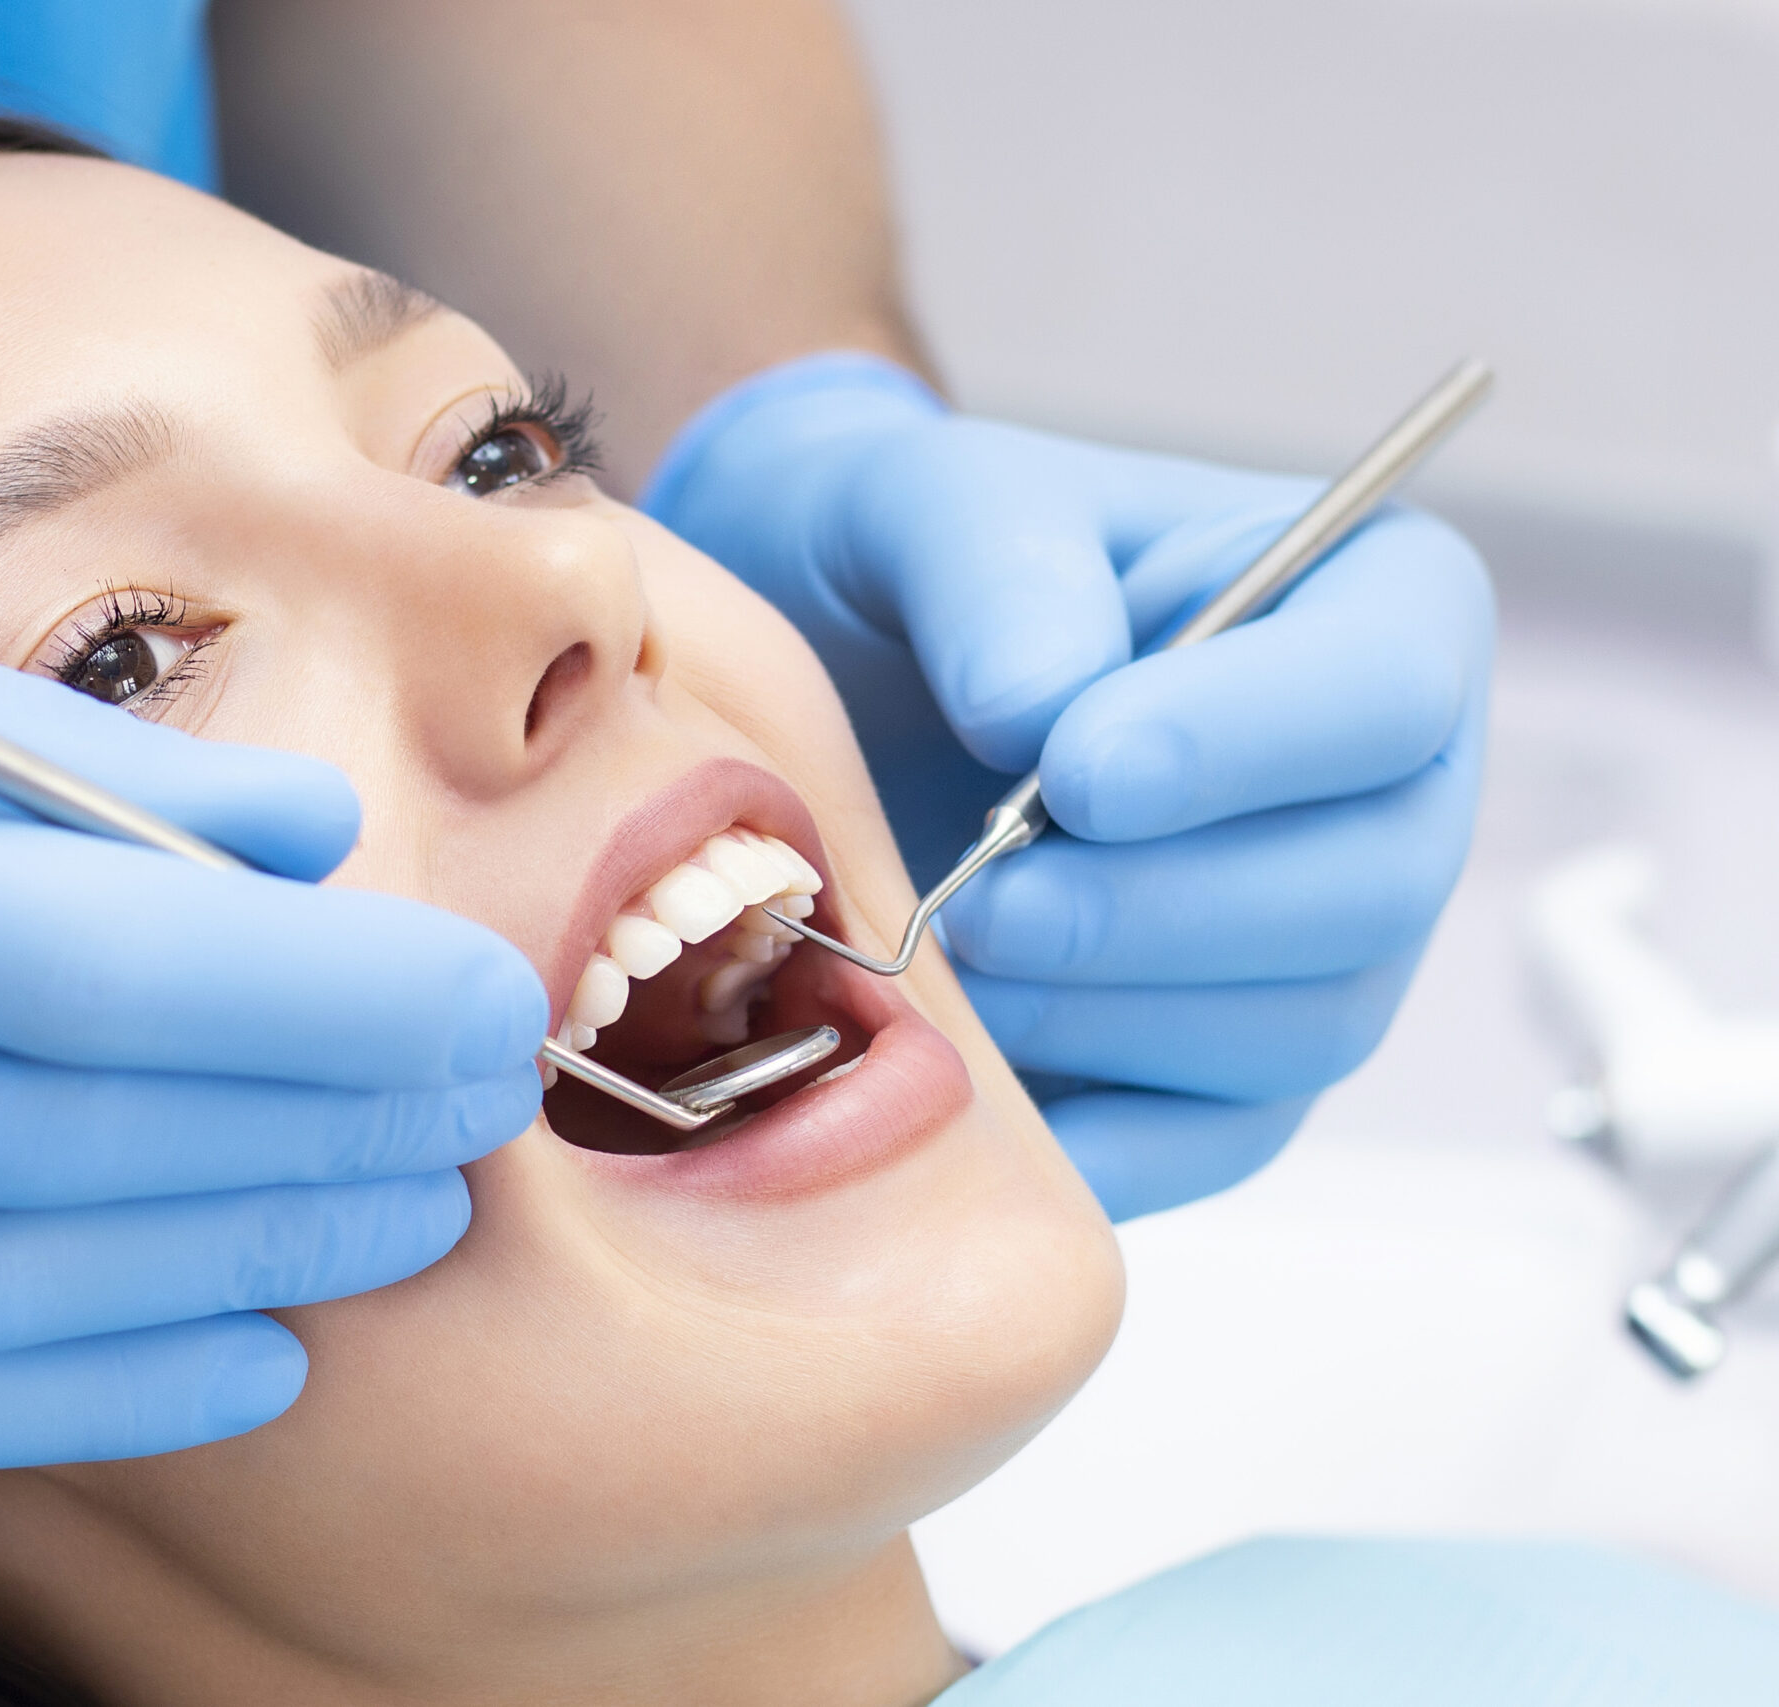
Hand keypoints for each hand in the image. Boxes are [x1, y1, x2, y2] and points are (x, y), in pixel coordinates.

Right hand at [0, 555, 545, 1469]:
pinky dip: (110, 1390)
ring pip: (51, 1290)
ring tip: (406, 1212)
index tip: (491, 998)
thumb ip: (51, 766)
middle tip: (491, 1102)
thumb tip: (305, 837)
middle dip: (349, 1128)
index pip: (145, 967)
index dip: (352, 1002)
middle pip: (126, 1141)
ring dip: (267, 1258)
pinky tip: (247, 1355)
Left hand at [645, 355, 1491, 1218]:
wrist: (837, 681)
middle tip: (982, 899)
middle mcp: (1388, 793)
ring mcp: (1324, 948)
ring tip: (949, 960)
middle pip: (1368, 894)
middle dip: (1157, 912)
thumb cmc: (922, 567)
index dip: (1245, 747)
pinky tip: (968, 1079)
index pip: (1387, 695)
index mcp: (1372, 608)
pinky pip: (1208, 1143)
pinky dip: (1089, 1135)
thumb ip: (998, 569)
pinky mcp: (1230, 1076)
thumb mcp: (933, 501)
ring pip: (1293, 1033)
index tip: (1076, 772)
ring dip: (1106, 1018)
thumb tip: (1041, 712)